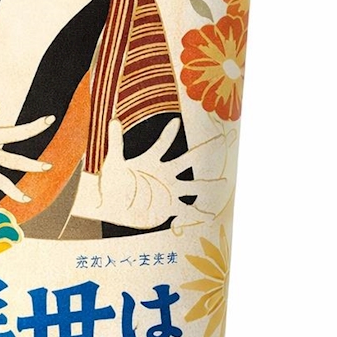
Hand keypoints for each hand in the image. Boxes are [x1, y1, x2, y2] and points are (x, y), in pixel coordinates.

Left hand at [73, 117, 227, 229]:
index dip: (169, 133)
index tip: (176, 121)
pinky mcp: (168, 207)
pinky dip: (197, 213)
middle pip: (186, 161)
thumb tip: (113, 121)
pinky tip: (210, 215)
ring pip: (192, 186)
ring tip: (224, 181)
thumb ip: (116, 143)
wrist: (112, 205)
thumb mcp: (114, 163)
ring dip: (208, 184)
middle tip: (220, 140)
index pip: (162, 144)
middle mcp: (164, 173)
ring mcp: (168, 190)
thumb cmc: (111, 183)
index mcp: (151, 161)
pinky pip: (186, 210)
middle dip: (202, 152)